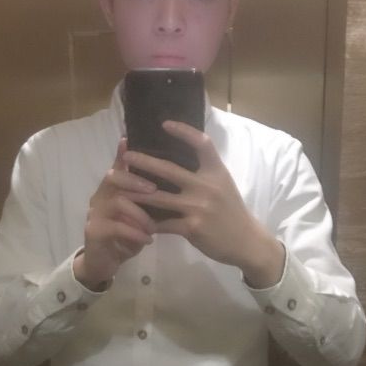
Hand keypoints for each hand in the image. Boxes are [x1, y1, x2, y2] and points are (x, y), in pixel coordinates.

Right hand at [74, 138, 156, 289]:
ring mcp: (94, 214)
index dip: (122, 153)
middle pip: (113, 178)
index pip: (117, 166)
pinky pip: (116, 227)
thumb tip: (171, 180)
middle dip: (135, 181)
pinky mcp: (94, 232)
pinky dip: (134, 233)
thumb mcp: (138, 214)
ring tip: (154, 226)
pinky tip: (148, 239)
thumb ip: (146, 198)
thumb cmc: (126, 234)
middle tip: (155, 189)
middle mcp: (100, 196)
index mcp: (112, 189)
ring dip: (140, 213)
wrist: (104, 262)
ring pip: (117, 202)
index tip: (129, 139)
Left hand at [123, 121, 284, 286]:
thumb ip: (205, 171)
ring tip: (119, 188)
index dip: (184, 131)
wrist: (246, 241)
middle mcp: (207, 186)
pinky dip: (147, 222)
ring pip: (159, 198)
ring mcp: (198, 207)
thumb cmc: (232, 210)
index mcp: (216, 171)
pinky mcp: (192, 227)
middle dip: (144, 162)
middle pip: (169, 169)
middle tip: (126, 155)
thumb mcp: (223, 184)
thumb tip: (181, 155)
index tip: (165, 123)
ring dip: (136, 194)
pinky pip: (163, 223)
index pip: (202, 143)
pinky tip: (132, 219)